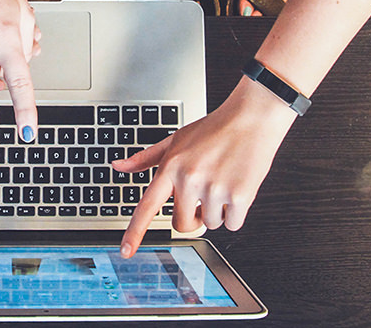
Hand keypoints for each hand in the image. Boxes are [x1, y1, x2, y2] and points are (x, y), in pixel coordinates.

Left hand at [115, 78, 297, 257]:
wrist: (251, 118)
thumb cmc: (214, 129)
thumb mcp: (175, 139)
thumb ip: (146, 158)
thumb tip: (119, 166)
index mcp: (171, 167)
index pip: (147, 206)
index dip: (135, 232)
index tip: (126, 251)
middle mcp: (190, 179)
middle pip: (182, 224)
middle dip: (193, 217)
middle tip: (202, 197)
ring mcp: (214, 189)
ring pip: (210, 224)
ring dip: (217, 211)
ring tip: (222, 182)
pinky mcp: (240, 196)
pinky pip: (232, 224)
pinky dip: (236, 213)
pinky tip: (237, 187)